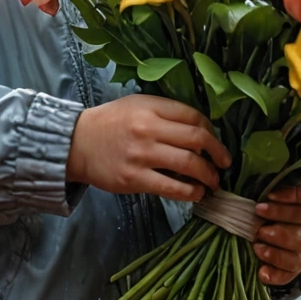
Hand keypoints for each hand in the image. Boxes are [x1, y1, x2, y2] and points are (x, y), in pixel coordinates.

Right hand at [66, 95, 231, 201]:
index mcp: (150, 107)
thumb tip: (199, 129)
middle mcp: (148, 129)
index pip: (193, 116)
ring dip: (208, 175)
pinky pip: (171, 188)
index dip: (211, 130)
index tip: (215, 141)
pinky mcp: (134, 179)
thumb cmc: (110, 123)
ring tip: (213, 181)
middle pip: (196, 139)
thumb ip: (164, 112)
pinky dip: (190, 192)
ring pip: (188, 164)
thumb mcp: (136, 105)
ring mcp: (142, 155)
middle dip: (217, 153)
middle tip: (224, 163)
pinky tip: (196, 193)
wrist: (76, 143)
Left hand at [253, 186, 300, 286]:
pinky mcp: (298, 267)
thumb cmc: (265, 209)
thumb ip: (265, 190)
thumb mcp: (266, 197)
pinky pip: (291, 273)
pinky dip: (276, 274)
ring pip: (300, 252)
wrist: (265, 234)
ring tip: (257, 248)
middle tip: (259, 226)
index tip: (268, 195)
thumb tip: (249, 184)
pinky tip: (262, 272)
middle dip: (280, 225)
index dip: (291, 196)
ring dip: (277, 252)